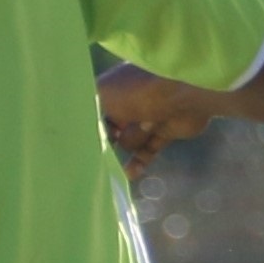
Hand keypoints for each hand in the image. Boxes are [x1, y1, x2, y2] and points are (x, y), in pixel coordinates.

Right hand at [97, 63, 236, 178]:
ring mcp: (147, 119)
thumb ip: (87, 113)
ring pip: (129, 142)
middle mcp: (129, 103)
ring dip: (134, 138)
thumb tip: (82, 133)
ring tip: (148, 124)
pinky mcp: (163, 133)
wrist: (181, 94)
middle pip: (109, 131)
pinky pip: (146, 152)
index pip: (93, 113)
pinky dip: (138, 163)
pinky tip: (130, 173)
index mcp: (112, 89)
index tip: (84, 140)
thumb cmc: (137, 92)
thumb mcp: (101, 95)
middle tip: (102, 150)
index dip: (89, 127)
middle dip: (107, 140)